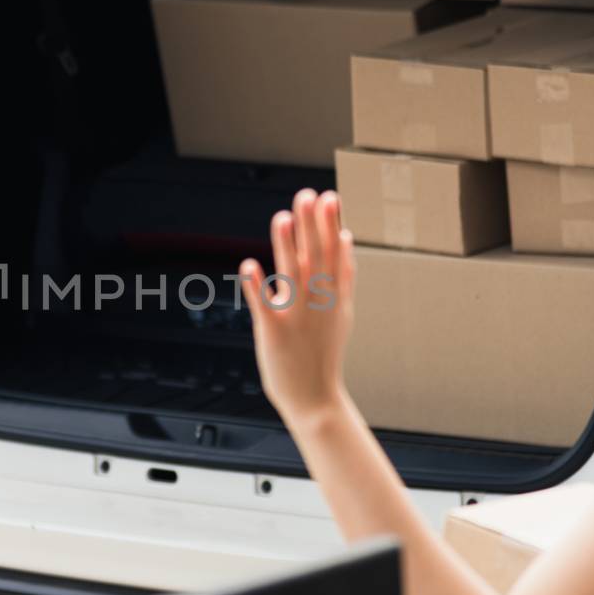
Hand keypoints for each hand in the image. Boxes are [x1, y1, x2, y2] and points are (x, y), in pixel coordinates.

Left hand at [240, 189, 355, 426]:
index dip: (331, 226)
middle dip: (312, 226)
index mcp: (335, 297)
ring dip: (287, 247)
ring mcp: (297, 318)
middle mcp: (319, 304)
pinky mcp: (274, 334)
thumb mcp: (342, 311)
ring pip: (293, 276)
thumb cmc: (323, 353)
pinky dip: (257, 287)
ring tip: (282, 217)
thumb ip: (343, 273)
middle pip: (316, 258)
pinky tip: (249, 265)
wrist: (315, 400)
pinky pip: (264, 306)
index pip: (335, 254)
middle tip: (307, 194)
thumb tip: (345, 234)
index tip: (329, 196)